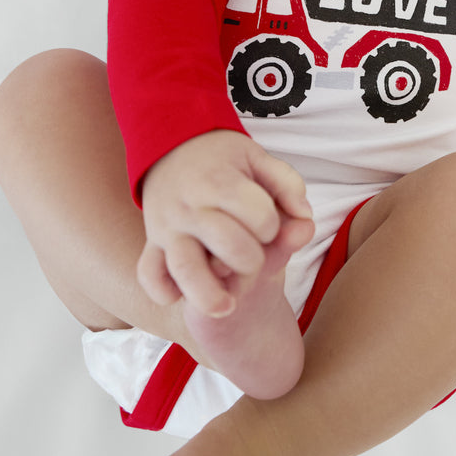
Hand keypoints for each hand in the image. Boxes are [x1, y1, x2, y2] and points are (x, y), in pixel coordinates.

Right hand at [137, 129, 312, 317]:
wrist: (170, 148)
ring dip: (209, 293)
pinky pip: (150, 275)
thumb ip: (287, 184)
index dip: (271, 224)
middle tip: (253, 254)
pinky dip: (165, 290)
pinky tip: (184, 294)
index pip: (258, 215)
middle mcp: (190, 206)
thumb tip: (305, 218)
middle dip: (252, 258)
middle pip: (228, 244)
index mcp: (218, 181)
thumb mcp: (258, 158)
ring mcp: (167, 228)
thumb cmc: (222, 159)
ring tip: (229, 306)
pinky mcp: (152, 245)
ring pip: (185, 268)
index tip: (266, 221)